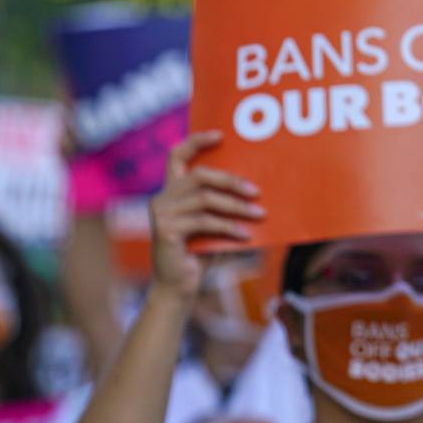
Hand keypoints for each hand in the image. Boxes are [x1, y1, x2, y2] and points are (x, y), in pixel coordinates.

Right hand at [148, 133, 263, 301]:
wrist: (178, 288)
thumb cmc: (201, 256)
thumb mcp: (216, 228)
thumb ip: (226, 209)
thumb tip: (260, 194)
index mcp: (171, 192)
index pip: (177, 156)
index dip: (196, 142)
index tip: (221, 134)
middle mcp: (162, 198)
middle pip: (200, 176)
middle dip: (231, 181)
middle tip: (257, 192)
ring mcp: (161, 214)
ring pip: (205, 199)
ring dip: (236, 206)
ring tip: (259, 214)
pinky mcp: (166, 231)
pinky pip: (205, 222)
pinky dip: (229, 228)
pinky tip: (246, 235)